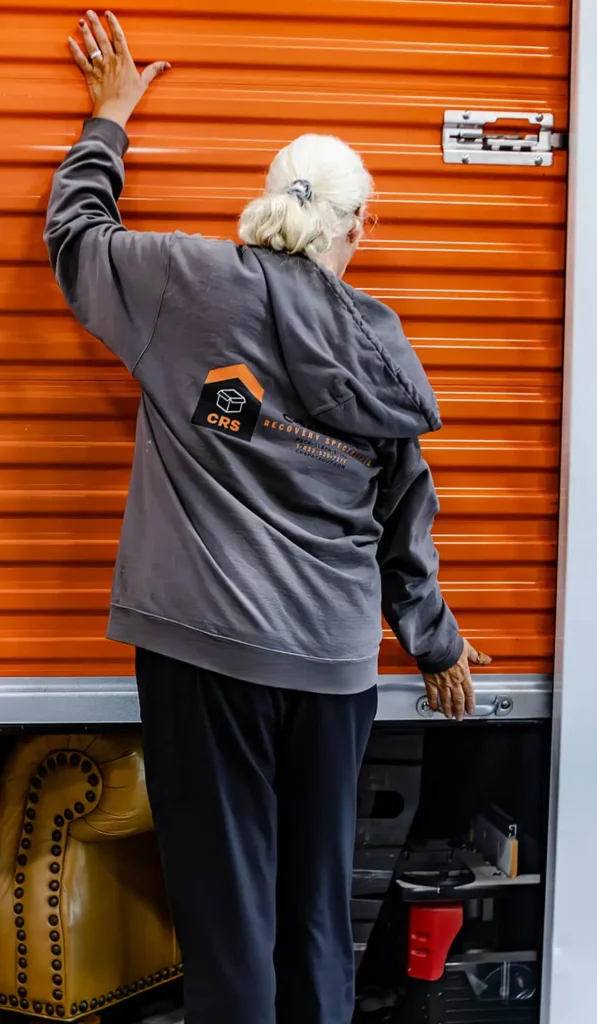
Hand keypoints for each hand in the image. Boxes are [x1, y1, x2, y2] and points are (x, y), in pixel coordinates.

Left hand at [69, 10, 169, 129]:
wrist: (114, 111)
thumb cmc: (129, 99)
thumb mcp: (143, 83)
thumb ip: (153, 71)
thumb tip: (166, 65)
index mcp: (124, 60)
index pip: (118, 37)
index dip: (113, 24)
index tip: (108, 14)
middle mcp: (110, 60)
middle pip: (102, 38)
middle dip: (95, 23)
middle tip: (90, 12)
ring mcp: (99, 67)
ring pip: (91, 46)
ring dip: (85, 32)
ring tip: (81, 21)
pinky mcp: (90, 75)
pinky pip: (81, 60)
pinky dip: (75, 50)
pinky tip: (70, 40)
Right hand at [422, 640, 491, 722]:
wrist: (436, 646)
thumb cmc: (450, 646)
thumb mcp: (467, 649)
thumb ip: (476, 656)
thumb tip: (486, 659)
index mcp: (463, 674)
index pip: (469, 693)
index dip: (470, 703)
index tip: (470, 710)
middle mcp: (453, 682)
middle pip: (458, 700)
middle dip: (459, 710)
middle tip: (459, 717)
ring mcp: (441, 683)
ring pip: (446, 700)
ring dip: (448, 709)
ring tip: (449, 715)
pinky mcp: (430, 682)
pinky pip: (432, 695)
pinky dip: (433, 703)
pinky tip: (434, 708)